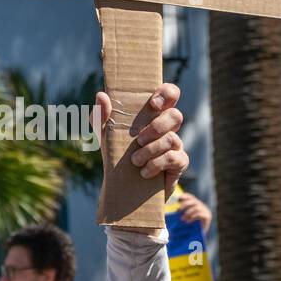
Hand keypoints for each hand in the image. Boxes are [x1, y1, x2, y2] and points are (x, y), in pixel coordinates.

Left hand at [94, 83, 188, 200]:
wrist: (124, 187)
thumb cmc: (117, 153)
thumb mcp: (104, 135)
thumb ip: (101, 115)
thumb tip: (101, 95)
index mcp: (154, 114)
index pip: (170, 94)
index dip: (167, 94)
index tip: (153, 104)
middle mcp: (168, 127)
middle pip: (175, 115)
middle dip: (156, 127)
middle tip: (138, 140)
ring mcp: (176, 144)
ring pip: (172, 139)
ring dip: (150, 150)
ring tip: (135, 161)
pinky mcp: (179, 163)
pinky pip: (174, 158)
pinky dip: (156, 164)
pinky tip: (144, 172)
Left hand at [178, 193, 211, 232]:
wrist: (198, 237)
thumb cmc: (190, 227)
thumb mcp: (186, 217)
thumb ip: (182, 212)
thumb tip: (175, 209)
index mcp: (196, 204)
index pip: (191, 197)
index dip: (185, 196)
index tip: (179, 198)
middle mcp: (202, 206)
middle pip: (193, 201)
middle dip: (185, 204)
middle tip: (178, 210)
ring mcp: (206, 211)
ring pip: (196, 208)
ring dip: (188, 213)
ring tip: (182, 219)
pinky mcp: (207, 217)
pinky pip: (199, 214)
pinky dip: (192, 217)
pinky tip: (187, 222)